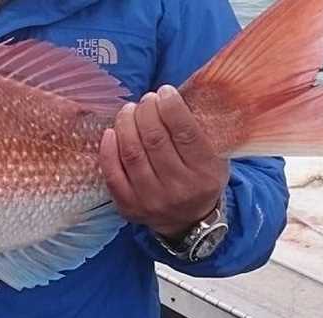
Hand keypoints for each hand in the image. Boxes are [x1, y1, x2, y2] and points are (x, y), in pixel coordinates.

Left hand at [99, 84, 228, 238]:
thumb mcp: (214, 157)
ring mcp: (150, 200)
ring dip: (126, 125)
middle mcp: (178, 188)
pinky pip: (112, 173)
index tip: (164, 92)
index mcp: (204, 173)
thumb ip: (198, 131)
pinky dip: (108, 150)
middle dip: (146, 112)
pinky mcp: (128, 206)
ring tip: (128, 110)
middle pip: (154, 140)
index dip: (171, 107)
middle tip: (145, 100)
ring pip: (131, 153)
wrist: (187, 221)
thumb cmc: (199, 179)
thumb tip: (172, 97)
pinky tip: (111, 132)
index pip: (185, 133)